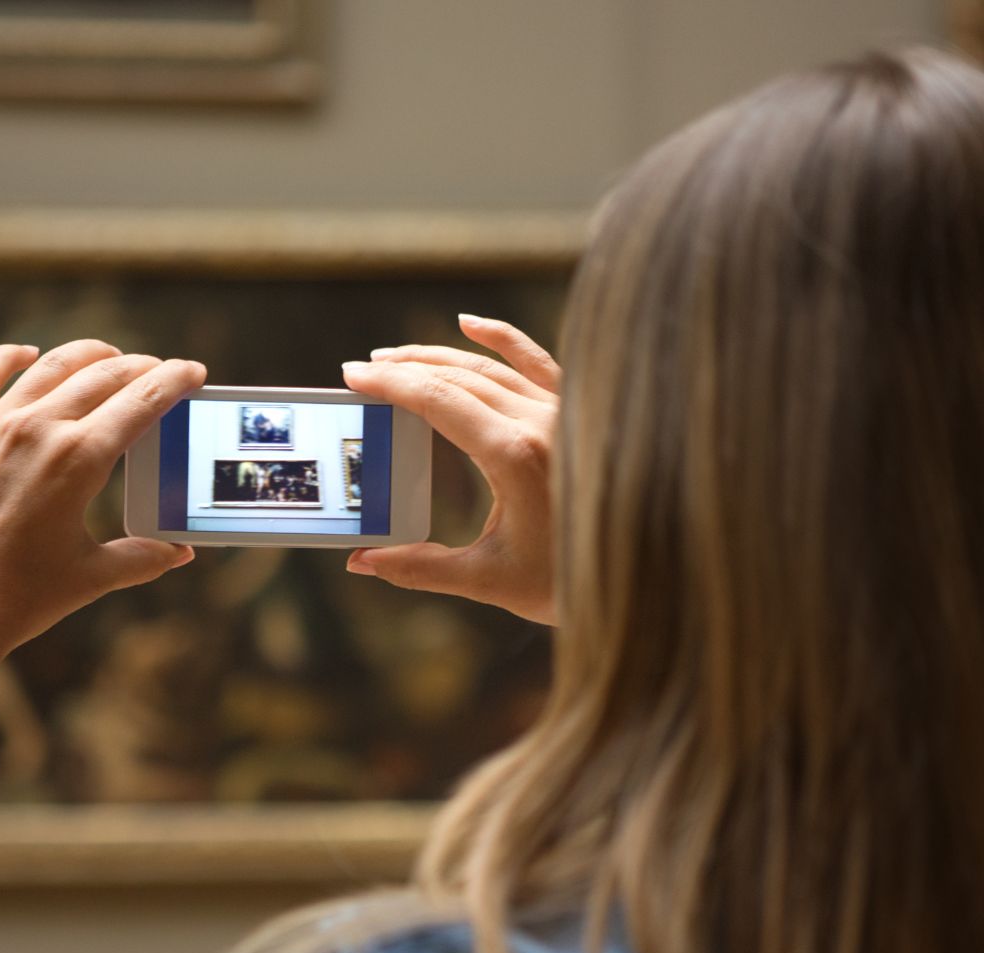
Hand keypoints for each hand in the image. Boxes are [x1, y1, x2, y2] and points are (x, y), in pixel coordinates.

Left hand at [0, 339, 206, 667]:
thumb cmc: (20, 597)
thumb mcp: (93, 575)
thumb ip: (143, 556)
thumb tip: (180, 553)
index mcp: (81, 460)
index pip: (142, 401)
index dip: (174, 380)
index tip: (192, 371)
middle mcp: (38, 430)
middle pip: (103, 376)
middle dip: (141, 367)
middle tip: (160, 370)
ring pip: (50, 367)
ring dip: (88, 355)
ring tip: (110, 355)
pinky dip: (9, 358)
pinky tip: (26, 353)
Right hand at [342, 314, 558, 624]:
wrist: (646, 579)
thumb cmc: (569, 583)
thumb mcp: (488, 580)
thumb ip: (421, 568)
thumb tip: (361, 563)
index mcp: (515, 455)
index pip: (438, 401)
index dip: (391, 385)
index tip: (354, 375)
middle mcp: (541, 421)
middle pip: (458, 377)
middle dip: (405, 370)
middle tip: (362, 370)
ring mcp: (564, 412)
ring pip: (491, 367)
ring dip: (439, 357)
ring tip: (395, 357)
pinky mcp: (577, 414)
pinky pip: (538, 362)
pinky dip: (504, 339)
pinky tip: (471, 322)